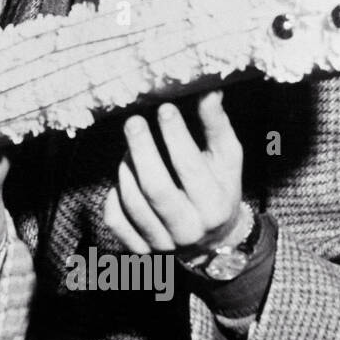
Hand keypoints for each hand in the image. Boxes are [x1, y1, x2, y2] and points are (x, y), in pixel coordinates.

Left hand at [103, 90, 246, 255]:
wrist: (213, 238)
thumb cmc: (218, 187)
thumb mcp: (226, 159)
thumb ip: (217, 127)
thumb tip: (208, 90)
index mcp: (215, 206)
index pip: (190, 168)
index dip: (175, 136)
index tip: (164, 108)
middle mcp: (189, 229)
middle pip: (155, 188)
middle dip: (141, 150)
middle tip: (133, 121)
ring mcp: (163, 242)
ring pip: (132, 202)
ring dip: (126, 168)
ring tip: (131, 148)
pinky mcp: (140, 249)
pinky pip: (115, 220)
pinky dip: (113, 196)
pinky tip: (123, 180)